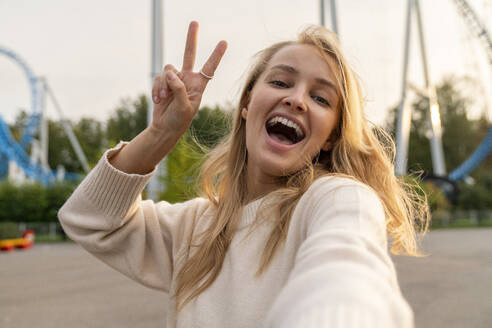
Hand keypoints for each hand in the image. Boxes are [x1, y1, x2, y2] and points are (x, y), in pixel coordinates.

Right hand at [151, 21, 226, 137]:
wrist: (165, 127)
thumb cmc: (179, 120)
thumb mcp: (184, 107)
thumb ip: (179, 89)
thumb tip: (171, 74)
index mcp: (199, 86)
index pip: (209, 68)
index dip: (216, 55)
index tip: (224, 42)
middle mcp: (188, 79)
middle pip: (189, 54)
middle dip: (191, 39)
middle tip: (194, 22)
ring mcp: (175, 80)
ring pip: (168, 70)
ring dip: (163, 84)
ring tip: (163, 98)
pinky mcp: (163, 82)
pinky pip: (158, 78)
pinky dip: (156, 88)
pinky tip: (158, 100)